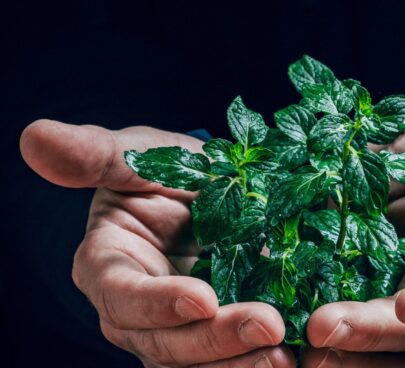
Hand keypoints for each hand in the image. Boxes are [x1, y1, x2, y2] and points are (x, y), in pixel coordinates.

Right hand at [20, 120, 294, 367]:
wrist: (203, 189)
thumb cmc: (164, 168)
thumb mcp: (138, 154)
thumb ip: (95, 153)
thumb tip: (35, 137)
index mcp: (107, 266)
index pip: (123, 295)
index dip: (158, 302)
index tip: (202, 298)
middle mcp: (135, 309)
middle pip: (165, 341)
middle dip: (215, 339)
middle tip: (270, 327)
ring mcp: (172, 328)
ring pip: (197, 363)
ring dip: (241, 363)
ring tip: (286, 355)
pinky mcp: (209, 335)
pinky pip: (226, 360)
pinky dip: (255, 360)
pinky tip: (292, 355)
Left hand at [303, 128, 404, 366]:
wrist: (361, 189)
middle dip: (372, 337)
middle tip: (321, 329)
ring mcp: (391, 327)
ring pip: (380, 364)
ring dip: (343, 361)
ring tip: (299, 351)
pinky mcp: (351, 332)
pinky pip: (340, 355)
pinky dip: (314, 355)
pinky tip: (278, 350)